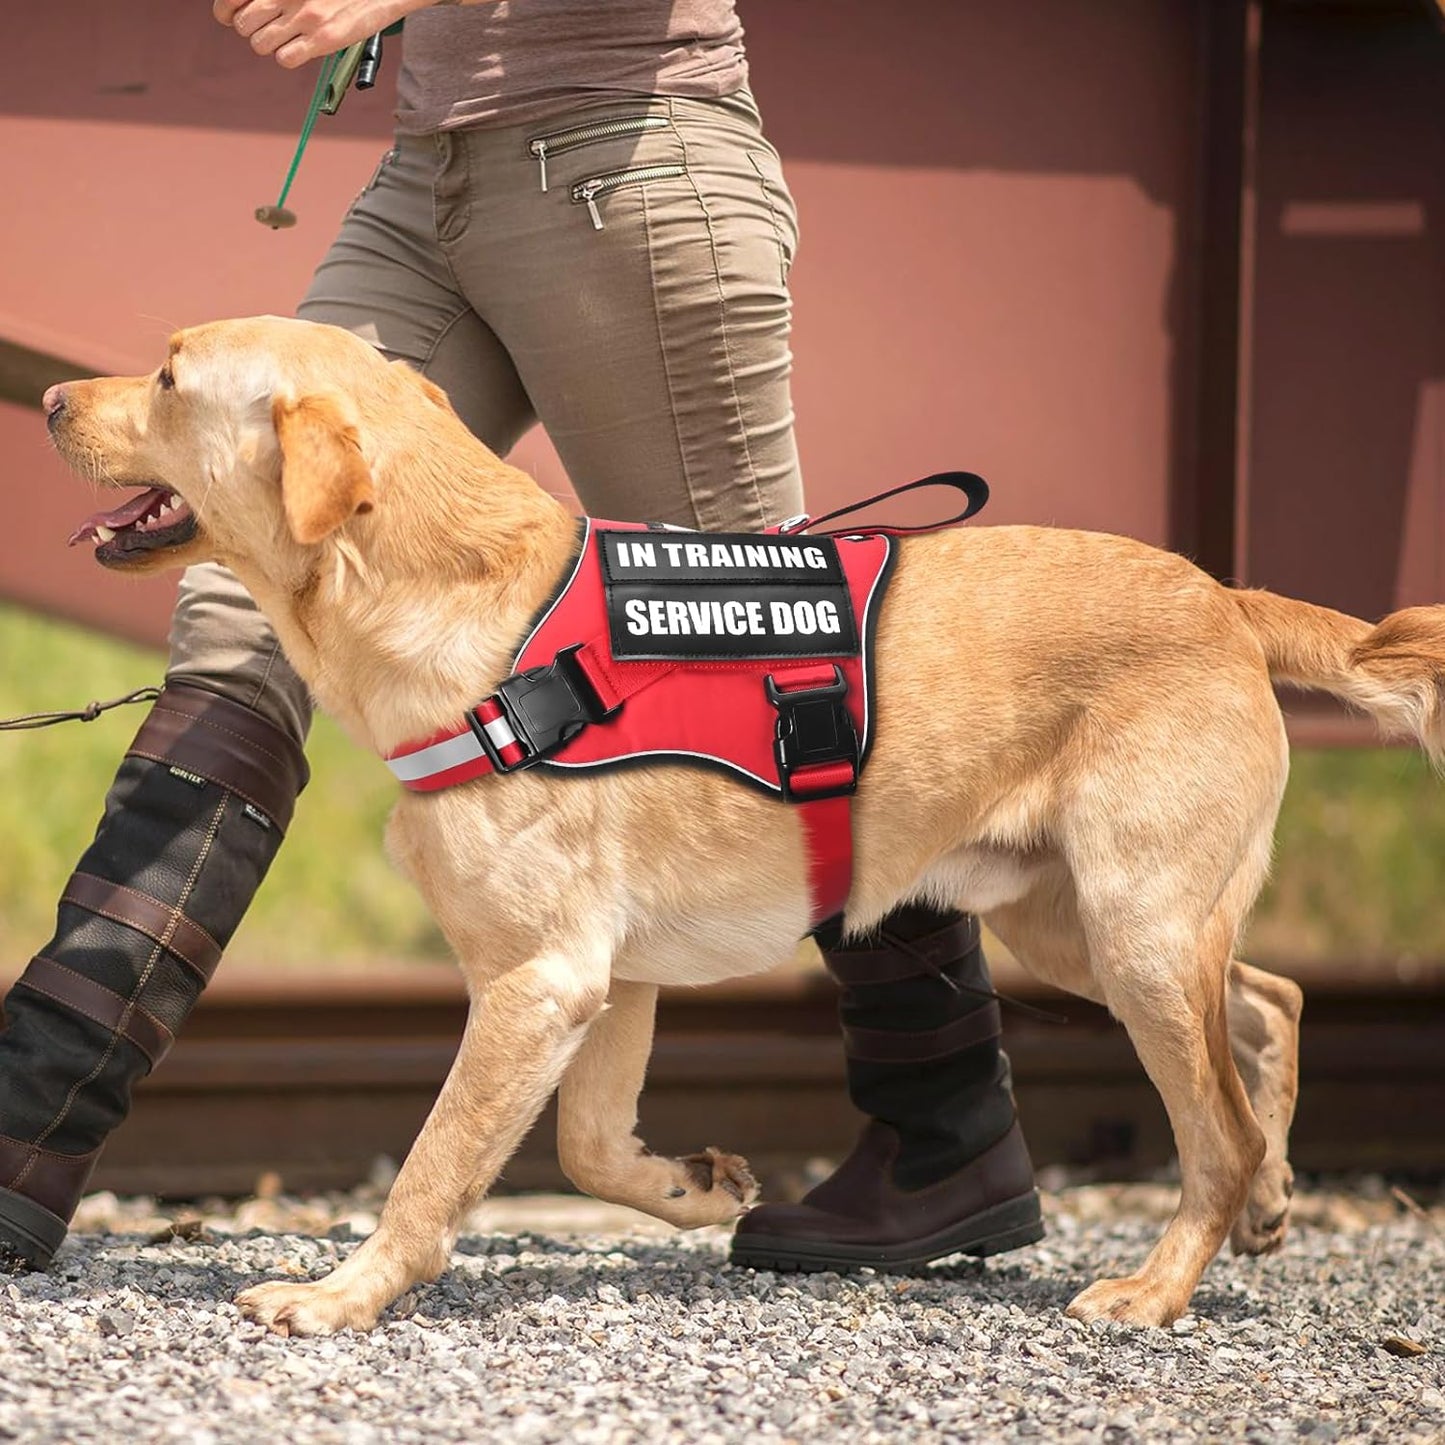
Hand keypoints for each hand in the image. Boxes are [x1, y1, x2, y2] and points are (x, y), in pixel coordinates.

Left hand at [213, 0, 426, 69]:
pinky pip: (285, 59)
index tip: (234, 16)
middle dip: (252, 30)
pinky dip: (288, 58)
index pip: (228, 0)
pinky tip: (302, 48)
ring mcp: (304, 15)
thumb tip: (242, 5)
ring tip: (288, 38)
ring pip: (260, 45)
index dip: (227, 12)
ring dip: (270, 46)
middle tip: (271, 28)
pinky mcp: (324, 38)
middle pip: (242, 25)